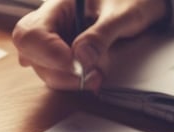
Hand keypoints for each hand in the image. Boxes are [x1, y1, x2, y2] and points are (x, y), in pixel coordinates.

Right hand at [12, 0, 167, 91]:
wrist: (142, 4)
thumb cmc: (132, 0)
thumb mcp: (123, 14)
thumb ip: (102, 34)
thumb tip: (81, 57)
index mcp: (58, 5)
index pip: (31, 33)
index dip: (47, 53)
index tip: (74, 63)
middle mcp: (50, 24)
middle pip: (31, 54)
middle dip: (58, 71)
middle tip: (89, 75)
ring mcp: (54, 42)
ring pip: (42, 69)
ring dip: (68, 80)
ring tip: (96, 75)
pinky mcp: (61, 57)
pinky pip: (56, 74)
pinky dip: (72, 82)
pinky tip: (91, 77)